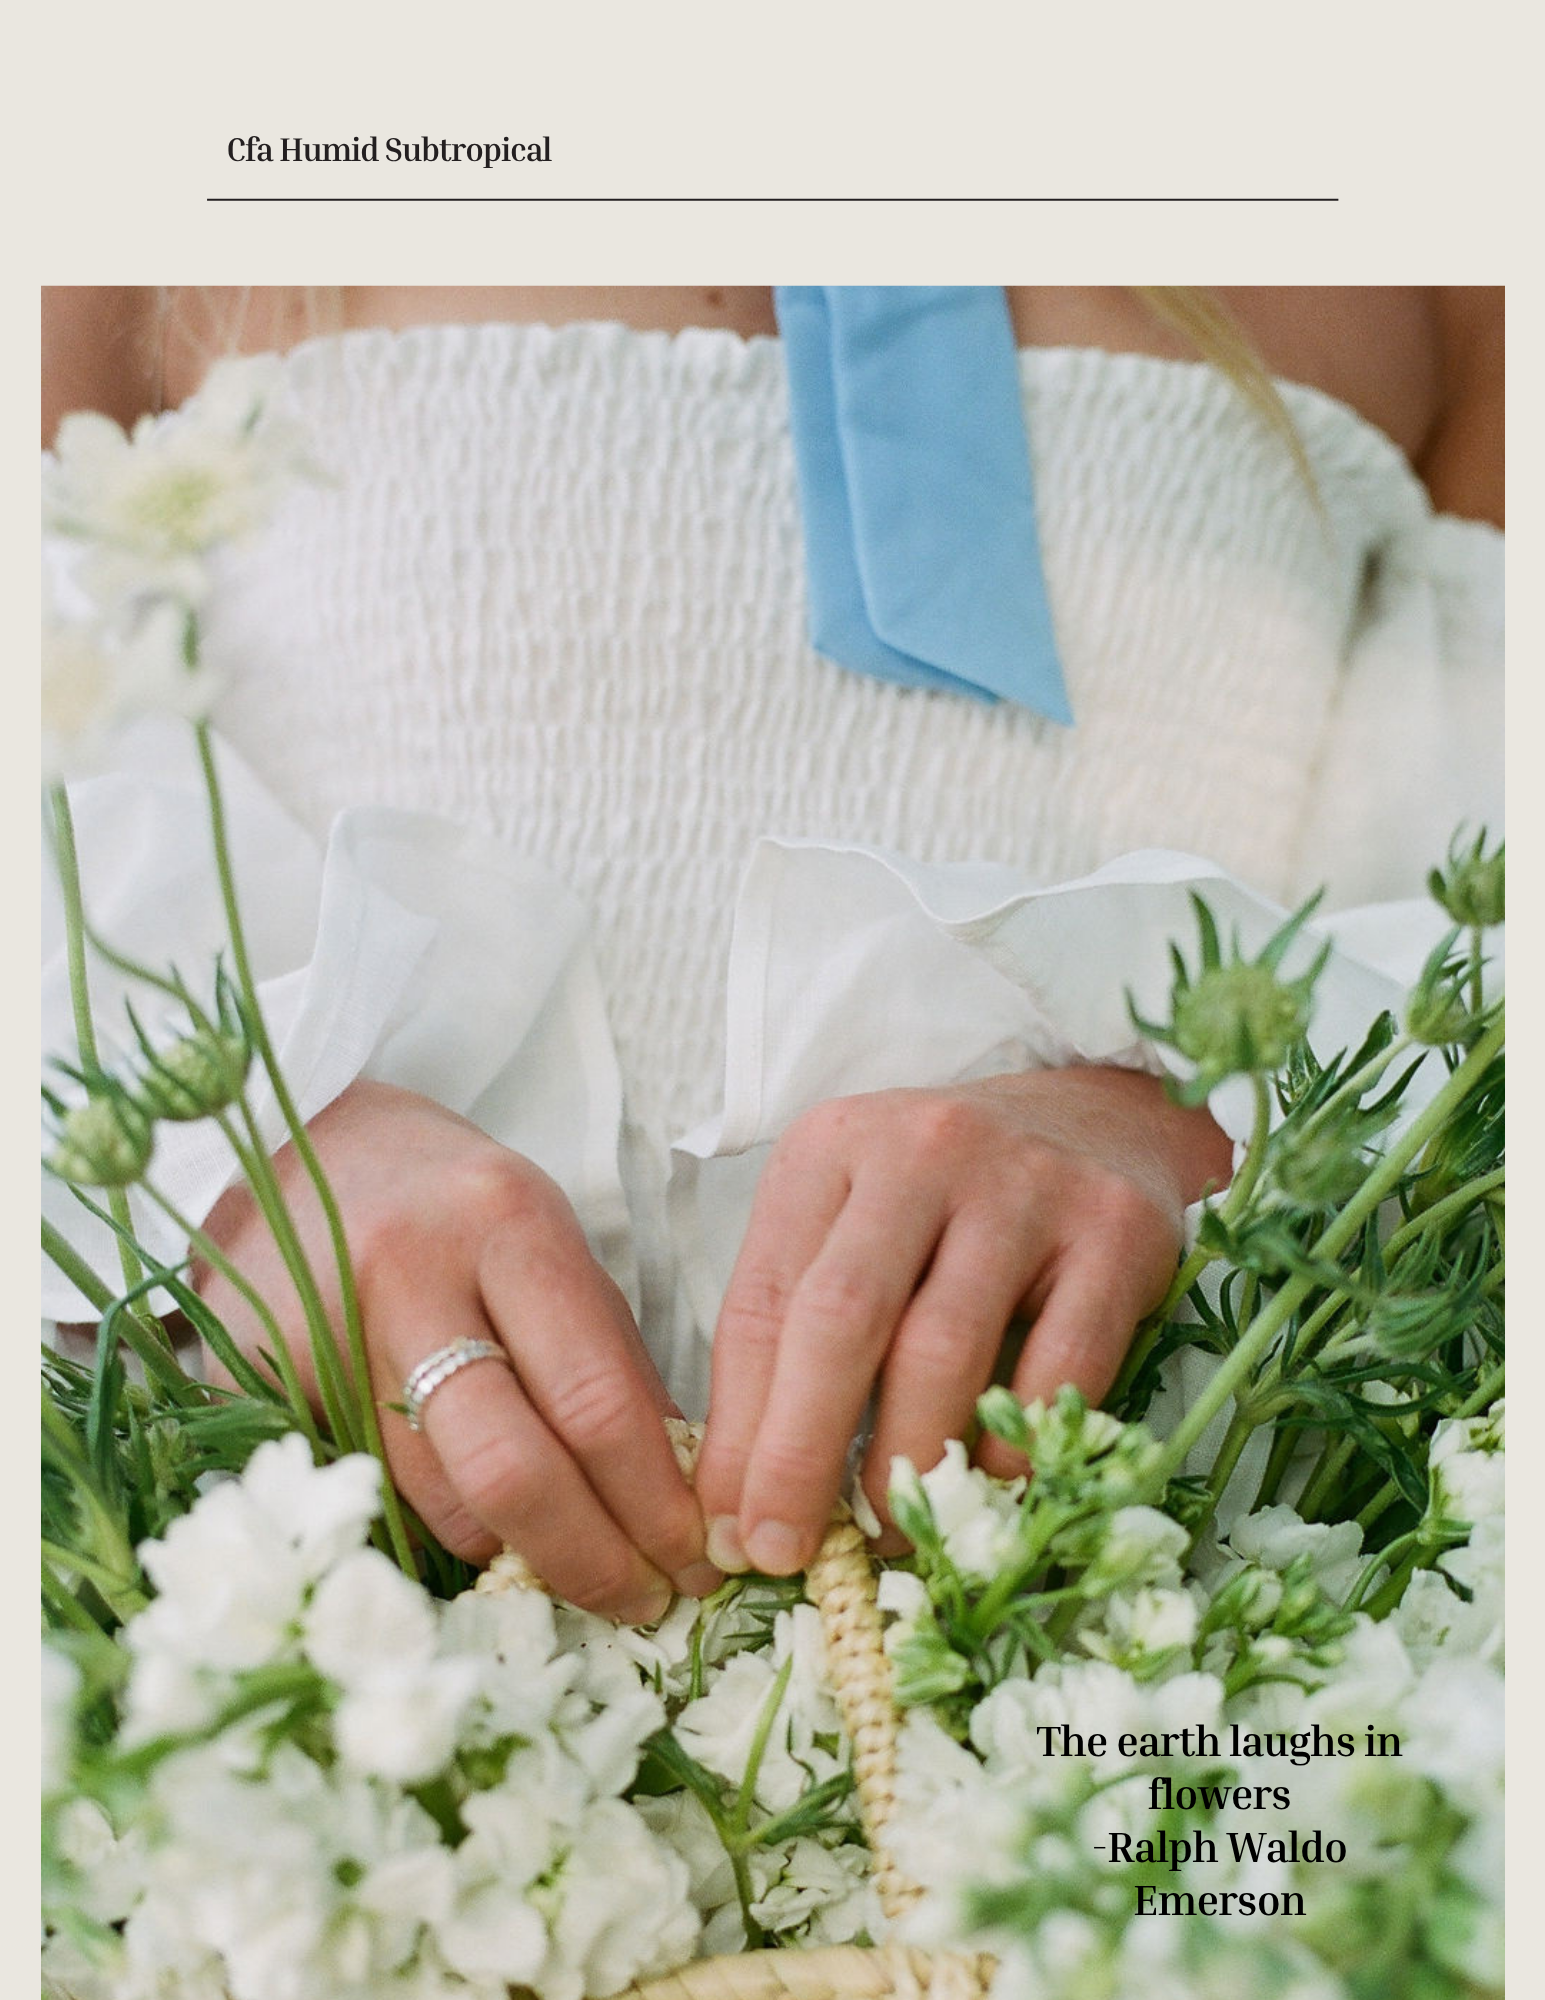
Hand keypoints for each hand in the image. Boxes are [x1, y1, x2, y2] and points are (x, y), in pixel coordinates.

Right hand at [197, 1080, 718, 1620]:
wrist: (311, 1143)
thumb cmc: (456, 1203)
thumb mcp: (549, 1242)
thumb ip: (608, 1359)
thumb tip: (675, 1495)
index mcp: (508, 1225)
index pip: (594, 1396)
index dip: (652, 1501)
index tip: (693, 1558)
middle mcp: (410, 1274)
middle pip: (509, 1467)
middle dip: (590, 1559)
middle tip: (644, 1602)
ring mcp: (323, 1330)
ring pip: (433, 1500)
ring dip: (515, 1557)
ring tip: (569, 1571)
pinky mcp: (259, 1380)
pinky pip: (369, 1493)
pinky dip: (430, 1527)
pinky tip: (476, 1531)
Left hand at [694, 1065, 1233, 1574]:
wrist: (1099, 1120)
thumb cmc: (947, 1200)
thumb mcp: (850, 1228)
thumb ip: (794, 1338)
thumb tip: (743, 1508)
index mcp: (830, 1148)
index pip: (761, 1302)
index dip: (738, 1428)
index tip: (730, 1527)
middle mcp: (922, 1150)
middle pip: (841, 1320)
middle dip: (802, 1454)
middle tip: (785, 1553)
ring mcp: (1026, 1183)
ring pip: (944, 1348)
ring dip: (906, 1464)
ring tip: (888, 1533)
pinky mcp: (1117, 1231)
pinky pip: (1058, 1366)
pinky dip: (1015, 1444)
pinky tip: (989, 1483)